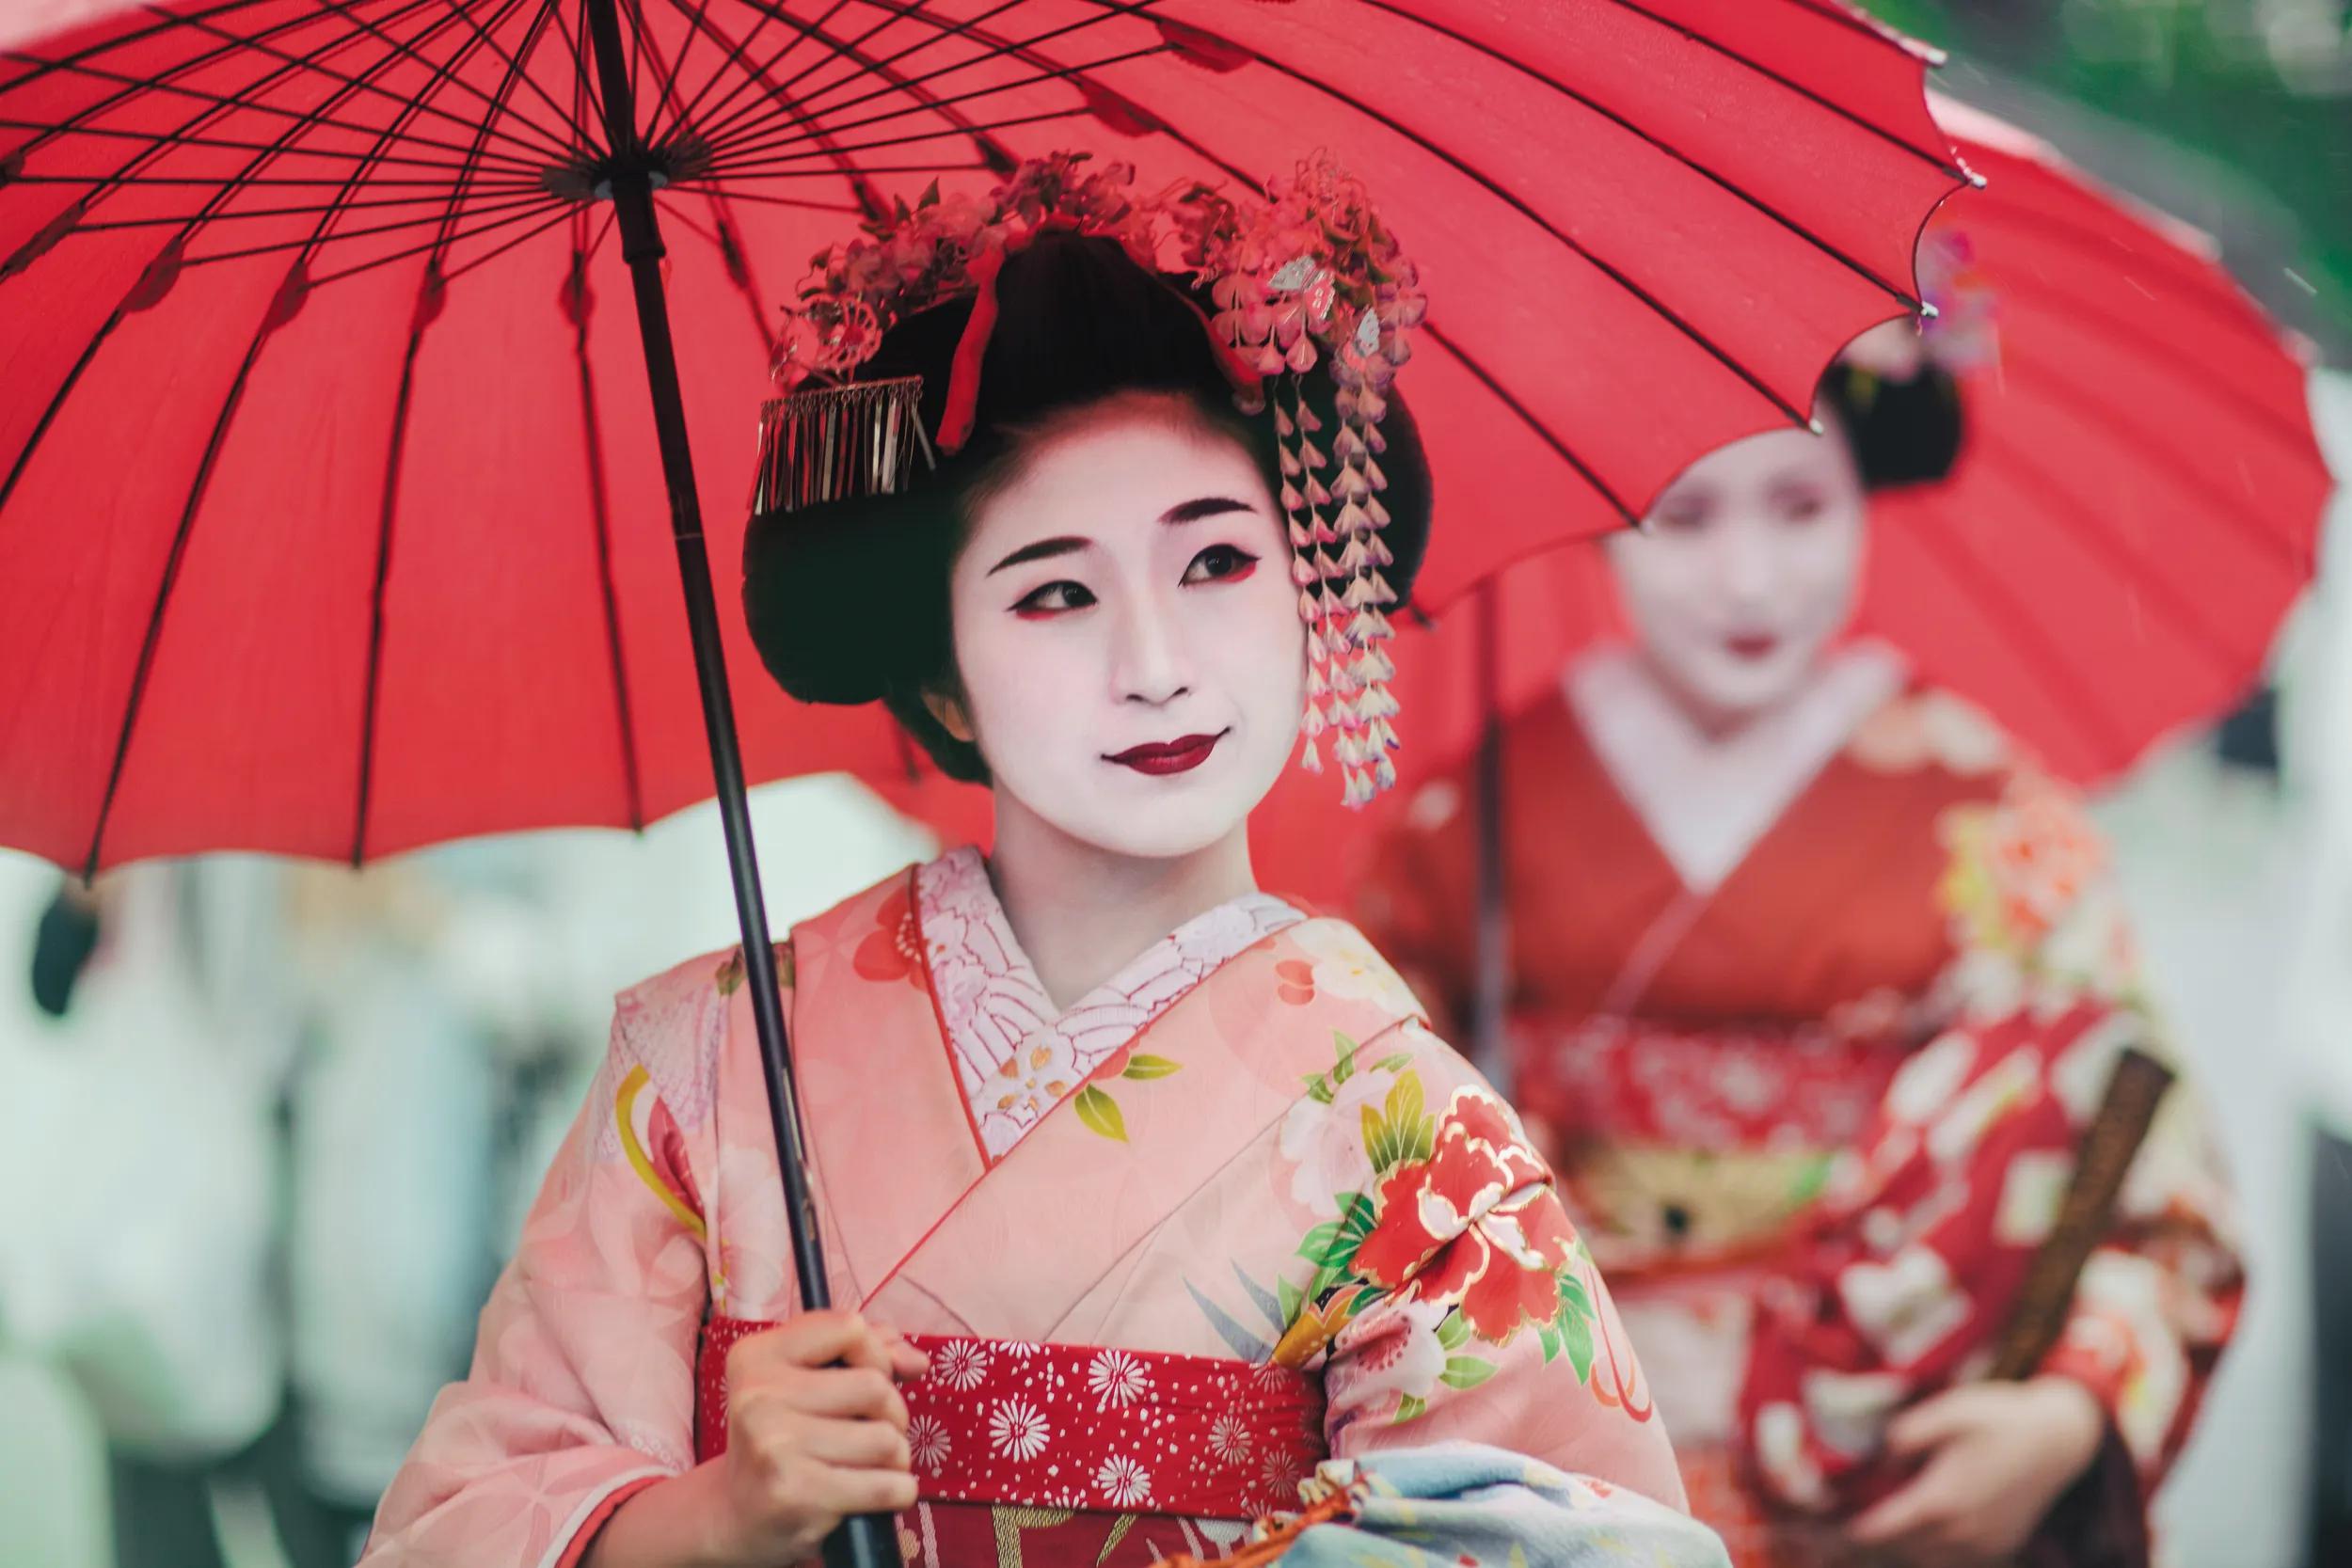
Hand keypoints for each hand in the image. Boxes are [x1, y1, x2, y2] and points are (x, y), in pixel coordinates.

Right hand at [585, 1311, 927, 1567]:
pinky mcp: (796, 1494)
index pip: (849, 1328)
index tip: (867, 1378)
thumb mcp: (808, 1380)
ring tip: (870, 1465)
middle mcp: (758, 1397)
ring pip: (886, 1438)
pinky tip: (876, 1493)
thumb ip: (867, 1353)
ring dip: (896, 1456)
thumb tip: (917, 1361)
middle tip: (871, 1431)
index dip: (876, 1354)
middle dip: (892, 1412)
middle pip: (875, 1385)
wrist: (740, 1515)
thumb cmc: (786, 1437)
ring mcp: (774, 1446)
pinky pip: (886, 1485)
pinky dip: (899, 1491)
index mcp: (756, 1357)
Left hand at [1844, 1377, 2107, 1567]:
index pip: (1877, 1532)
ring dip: (1892, 1546)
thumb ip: (1904, 1436)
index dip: (1839, 1531)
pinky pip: (1947, 1560)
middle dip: (1856, 1541)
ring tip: (1857, 1527)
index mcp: (1941, 1502)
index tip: (1809, 1523)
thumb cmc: (1999, 1418)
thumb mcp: (1947, 1411)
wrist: (2059, 1440)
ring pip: (1921, 1561)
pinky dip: (1922, 1549)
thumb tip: (1874, 1458)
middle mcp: (1960, 1534)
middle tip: (1819, 1530)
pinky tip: (1907, 1527)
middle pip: (1894, 1551)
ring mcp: (1981, 1546)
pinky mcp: (1995, 1548)